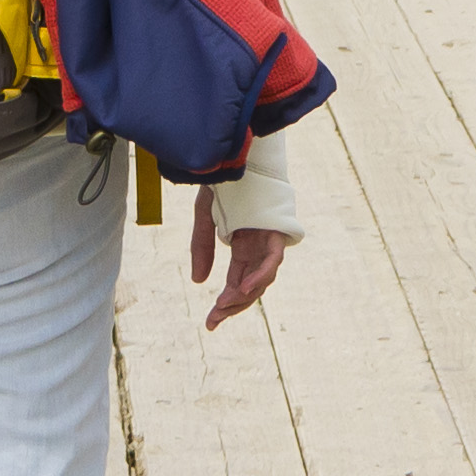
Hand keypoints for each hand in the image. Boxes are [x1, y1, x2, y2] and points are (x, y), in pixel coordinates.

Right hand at [189, 188, 291, 329]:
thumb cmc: (224, 182)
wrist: (234, 153)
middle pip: (252, 285)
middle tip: (215, 319)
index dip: (226, 304)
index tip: (211, 323)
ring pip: (263, 277)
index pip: (237, 282)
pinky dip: (260, 274)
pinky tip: (244, 287)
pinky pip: (272, 259)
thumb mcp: (205, 218)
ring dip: (245, 294)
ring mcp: (268, 238)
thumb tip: (199, 281)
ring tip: (225, 304)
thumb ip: (202, 247)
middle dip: (234, 305)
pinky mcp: (276, 229)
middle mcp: (258, 246)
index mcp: (243, 245)